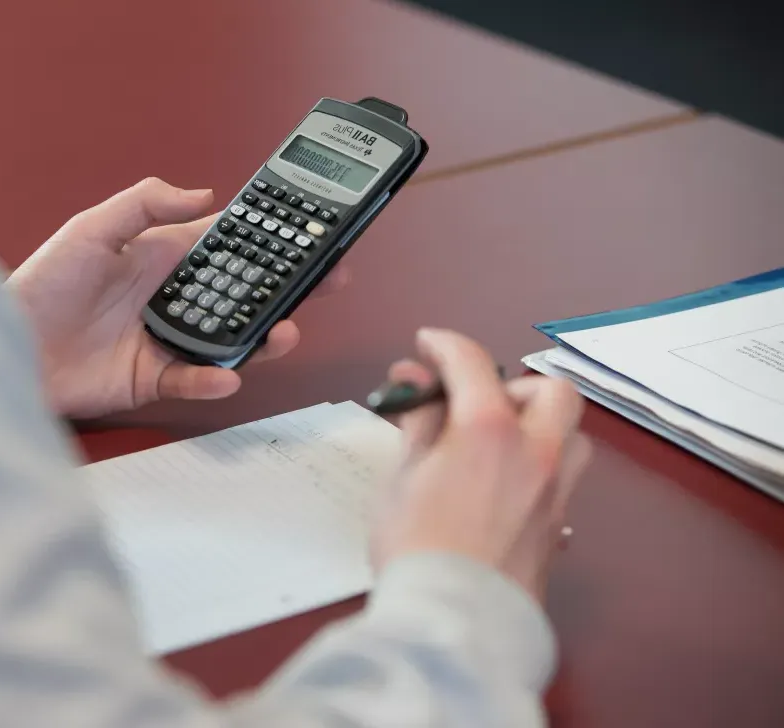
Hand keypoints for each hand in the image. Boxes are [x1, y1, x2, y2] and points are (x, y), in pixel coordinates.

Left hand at [6, 177, 348, 419]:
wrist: (8, 347)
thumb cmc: (42, 284)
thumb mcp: (91, 229)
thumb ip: (145, 205)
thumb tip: (204, 194)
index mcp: (163, 257)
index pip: (227, 244)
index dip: (267, 239)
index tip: (307, 235)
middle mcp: (173, 299)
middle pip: (242, 293)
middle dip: (285, 289)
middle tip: (325, 283)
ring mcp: (167, 341)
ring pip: (230, 340)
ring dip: (262, 338)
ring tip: (284, 333)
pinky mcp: (154, 379)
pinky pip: (192, 380)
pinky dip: (211, 380)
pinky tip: (223, 375)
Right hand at [370, 329, 591, 603]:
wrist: (453, 621)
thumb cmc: (416, 545)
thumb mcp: (402, 475)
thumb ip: (417, 421)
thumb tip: (416, 379)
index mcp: (490, 429)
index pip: (472, 361)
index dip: (444, 344)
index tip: (425, 345)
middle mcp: (536, 452)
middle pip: (550, 390)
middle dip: (513, 385)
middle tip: (472, 403)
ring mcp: (556, 492)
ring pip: (572, 435)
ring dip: (540, 425)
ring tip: (497, 443)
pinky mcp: (559, 529)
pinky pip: (563, 479)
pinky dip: (537, 466)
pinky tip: (502, 486)